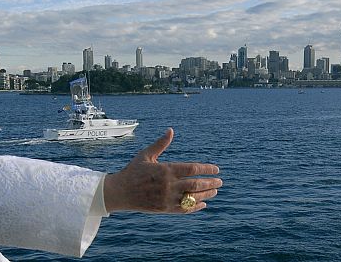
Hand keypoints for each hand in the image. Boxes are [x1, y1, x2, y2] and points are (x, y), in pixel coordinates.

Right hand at [103, 128, 221, 213]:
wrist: (120, 192)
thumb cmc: (133, 171)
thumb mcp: (146, 155)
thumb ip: (160, 144)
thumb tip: (170, 130)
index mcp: (166, 169)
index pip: (192, 169)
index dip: (206, 169)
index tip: (216, 169)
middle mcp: (169, 184)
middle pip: (196, 184)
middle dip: (210, 183)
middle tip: (220, 181)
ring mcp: (167, 198)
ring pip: (192, 198)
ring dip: (206, 194)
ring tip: (215, 191)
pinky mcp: (165, 209)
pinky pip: (184, 209)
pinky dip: (195, 207)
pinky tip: (203, 204)